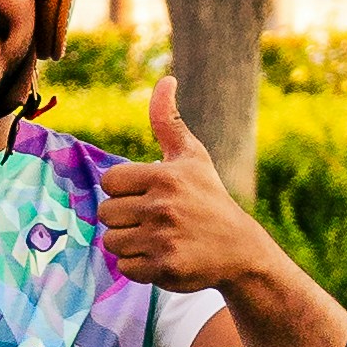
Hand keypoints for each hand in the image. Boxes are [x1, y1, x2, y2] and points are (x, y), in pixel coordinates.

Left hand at [97, 81, 266, 293]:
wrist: (240, 249)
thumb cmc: (208, 198)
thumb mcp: (192, 157)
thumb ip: (168, 121)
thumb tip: (166, 79)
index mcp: (165, 176)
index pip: (109, 182)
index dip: (122, 191)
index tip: (144, 196)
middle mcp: (163, 206)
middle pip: (107, 213)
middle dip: (125, 219)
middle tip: (154, 220)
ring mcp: (163, 238)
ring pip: (112, 241)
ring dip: (129, 243)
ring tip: (157, 238)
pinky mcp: (165, 267)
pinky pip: (124, 268)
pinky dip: (139, 266)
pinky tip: (162, 257)